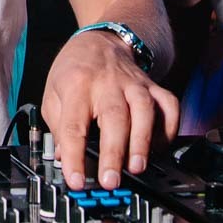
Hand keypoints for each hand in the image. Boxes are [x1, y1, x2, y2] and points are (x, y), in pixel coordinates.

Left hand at [41, 31, 179, 189]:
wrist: (100, 41)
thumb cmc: (75, 71)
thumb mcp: (52, 94)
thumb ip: (58, 127)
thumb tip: (64, 159)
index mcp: (77, 86)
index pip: (74, 125)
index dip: (74, 156)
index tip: (76, 181)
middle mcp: (107, 84)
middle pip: (114, 117)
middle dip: (113, 152)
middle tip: (111, 181)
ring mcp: (134, 84)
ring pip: (144, 111)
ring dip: (142, 141)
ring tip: (137, 167)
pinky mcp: (153, 87)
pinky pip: (169, 106)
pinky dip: (169, 128)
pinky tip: (160, 147)